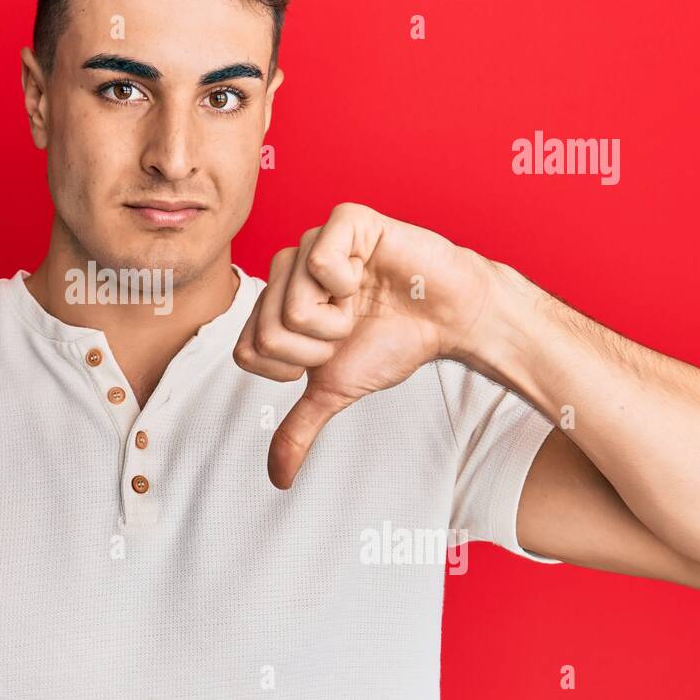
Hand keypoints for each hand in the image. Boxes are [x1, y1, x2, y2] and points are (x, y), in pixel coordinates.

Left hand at [233, 203, 496, 488]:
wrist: (451, 318)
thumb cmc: (393, 342)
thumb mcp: (338, 389)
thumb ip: (301, 427)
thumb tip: (279, 478)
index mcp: (273, 304)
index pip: (247, 352)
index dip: (294, 366)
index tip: (329, 353)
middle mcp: (285, 270)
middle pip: (267, 333)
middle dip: (318, 348)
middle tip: (351, 328)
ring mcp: (312, 241)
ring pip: (293, 306)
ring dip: (338, 320)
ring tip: (362, 302)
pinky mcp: (345, 221)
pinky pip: (319, 263)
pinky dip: (351, 283)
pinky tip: (370, 275)